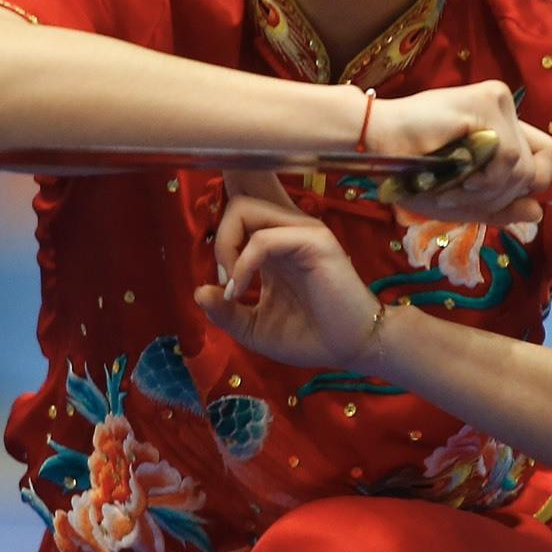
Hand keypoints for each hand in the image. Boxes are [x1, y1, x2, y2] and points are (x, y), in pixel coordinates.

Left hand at [195, 172, 386, 369]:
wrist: (354, 349)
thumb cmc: (311, 337)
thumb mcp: (255, 328)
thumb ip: (225, 312)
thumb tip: (198, 290)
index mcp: (275, 246)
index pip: (241, 214)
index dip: (221, 240)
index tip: (224, 286)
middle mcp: (287, 232)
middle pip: (238, 202)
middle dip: (219, 238)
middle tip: (226, 280)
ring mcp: (302, 232)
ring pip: (245, 208)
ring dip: (226, 246)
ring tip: (233, 286)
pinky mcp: (313, 241)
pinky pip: (262, 238)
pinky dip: (242, 264)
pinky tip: (239, 290)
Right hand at [363, 81, 551, 227]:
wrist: (376, 149)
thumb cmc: (410, 173)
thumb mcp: (461, 200)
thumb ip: (499, 207)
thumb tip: (537, 212)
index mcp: (499, 126)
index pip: (547, 154)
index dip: (536, 184)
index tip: (511, 202)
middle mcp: (505, 109)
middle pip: (536, 171)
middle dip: (499, 199)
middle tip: (459, 197)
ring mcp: (499, 102)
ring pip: (523, 169)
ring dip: (486, 192)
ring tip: (450, 187)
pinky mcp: (489, 101)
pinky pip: (510, 156)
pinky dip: (484, 177)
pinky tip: (455, 174)